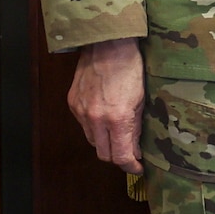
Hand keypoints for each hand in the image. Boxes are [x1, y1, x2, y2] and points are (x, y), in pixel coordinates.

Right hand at [69, 37, 146, 171]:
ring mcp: (81, 111)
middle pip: (103, 154)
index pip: (120, 156)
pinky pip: (83, 125)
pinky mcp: (73, 103)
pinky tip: (104, 116)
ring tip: (117, 132)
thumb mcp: (141, 101)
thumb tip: (135, 150)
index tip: (137, 167)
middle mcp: (96, 119)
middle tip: (129, 153)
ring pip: (92, 141)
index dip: (130, 166)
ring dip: (105, 142)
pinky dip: (94, 127)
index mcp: (117, 119)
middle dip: (117, 157)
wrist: (108, 45)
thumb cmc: (130, 69)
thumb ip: (136, 129)